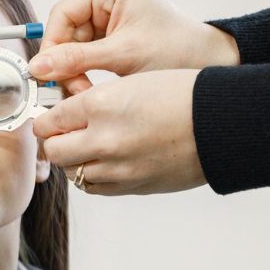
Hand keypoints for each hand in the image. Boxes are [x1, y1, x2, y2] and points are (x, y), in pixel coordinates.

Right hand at [29, 0, 238, 94]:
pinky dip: (83, 74)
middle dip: (65, 63)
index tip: (47, 71)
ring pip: (72, 47)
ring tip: (83, 92)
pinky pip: (84, 56)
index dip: (52, 44)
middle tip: (69, 89)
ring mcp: (109, 19)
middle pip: (65, 32)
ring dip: (73, 72)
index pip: (63, 13)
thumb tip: (39, 66)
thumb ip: (77, 59)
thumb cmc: (178, 50)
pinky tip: (89, 88)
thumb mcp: (123, 55)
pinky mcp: (111, 39)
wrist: (208, 64)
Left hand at [34, 69, 206, 195]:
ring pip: (71, 171)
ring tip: (86, 147)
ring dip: (73, 159)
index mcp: (101, 104)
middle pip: (53, 150)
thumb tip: (67, 115)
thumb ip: (95, 101)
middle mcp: (104, 138)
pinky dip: (92, 175)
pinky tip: (103, 162)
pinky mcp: (131, 185)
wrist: (223, 122)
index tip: (50, 117)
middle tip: (62, 133)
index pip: (49, 119)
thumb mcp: (132, 82)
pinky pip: (93, 187)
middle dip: (53, 141)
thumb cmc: (184, 94)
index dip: (46, 118)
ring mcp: (117, 167)